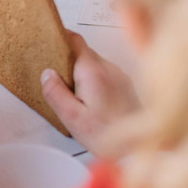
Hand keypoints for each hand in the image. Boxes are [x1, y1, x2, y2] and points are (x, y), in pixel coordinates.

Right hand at [41, 31, 139, 156]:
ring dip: (81, 71)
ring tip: (73, 94)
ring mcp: (119, 76)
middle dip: (67, 60)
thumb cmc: (109, 136)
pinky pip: (104, 73)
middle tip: (56, 77)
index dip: (60, 37)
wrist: (141, 150)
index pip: (75, 40)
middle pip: (83, 52)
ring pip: (94, 63)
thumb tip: (47, 74)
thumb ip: (56, 93)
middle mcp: (109, 69)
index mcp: (93, 72)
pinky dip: (93, 80)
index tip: (48, 40)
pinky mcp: (126, 85)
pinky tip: (90, 100)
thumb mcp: (73, 119)